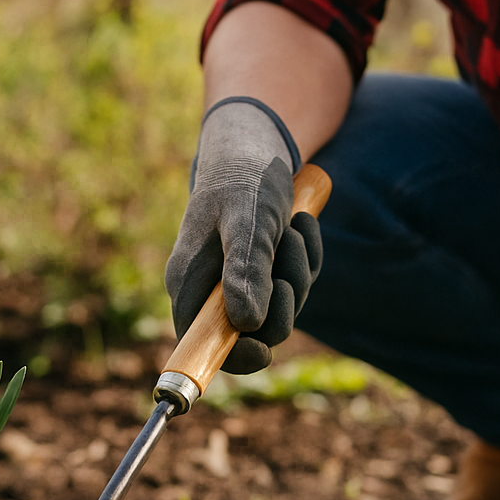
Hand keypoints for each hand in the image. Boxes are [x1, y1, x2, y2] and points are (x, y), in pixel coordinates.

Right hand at [165, 97, 322, 373]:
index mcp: (191, 282)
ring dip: (299, 271)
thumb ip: (245, 269)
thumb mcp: (247, 220)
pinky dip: (307, 258)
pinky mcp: (267, 271)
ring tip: (293, 227)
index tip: (264, 349)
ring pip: (282, 308)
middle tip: (288, 253)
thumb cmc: (244, 178)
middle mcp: (213, 289)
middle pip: (255, 333)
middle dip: (283, 301)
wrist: (256, 143)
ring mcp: (242, 282)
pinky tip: (300, 224)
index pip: (203, 342)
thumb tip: (246, 325)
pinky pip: (297, 285)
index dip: (233, 357)